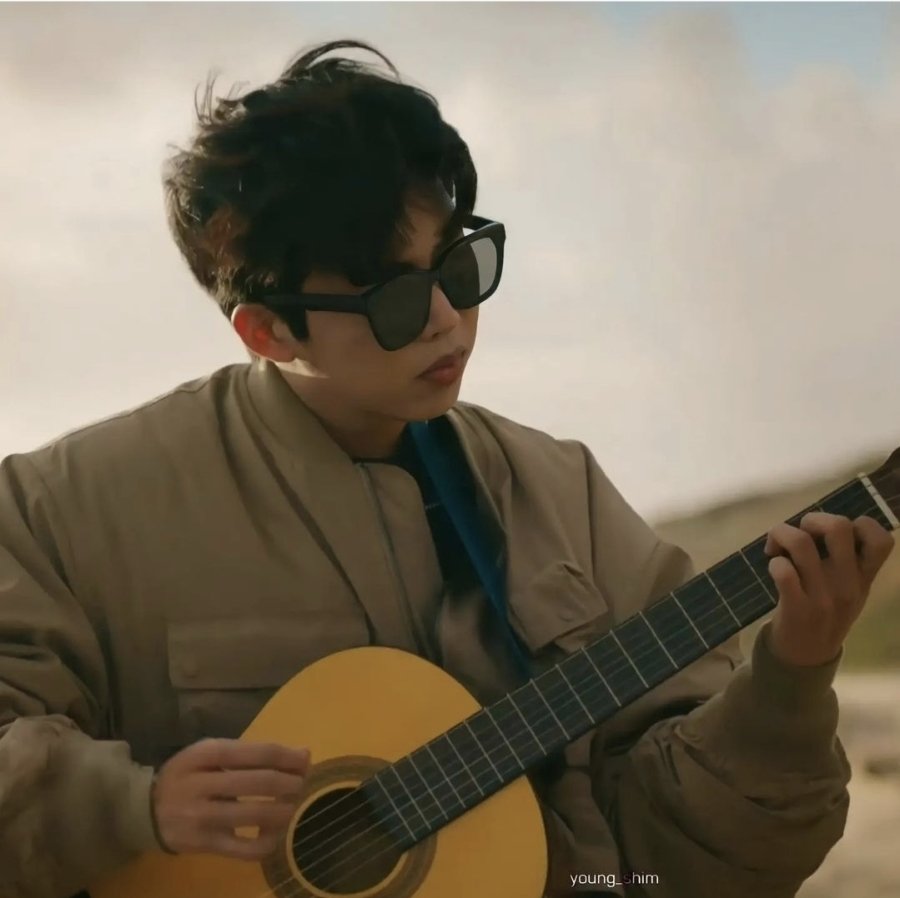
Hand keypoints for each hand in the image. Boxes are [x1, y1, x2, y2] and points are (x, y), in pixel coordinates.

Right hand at [152, 738, 310, 859]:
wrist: (145, 810)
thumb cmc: (188, 775)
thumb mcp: (213, 753)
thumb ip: (254, 753)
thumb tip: (304, 755)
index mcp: (206, 753)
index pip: (258, 753)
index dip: (288, 757)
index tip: (306, 761)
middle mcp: (203, 784)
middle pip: (261, 782)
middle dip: (291, 783)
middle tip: (302, 784)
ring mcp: (203, 817)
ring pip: (256, 815)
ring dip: (285, 810)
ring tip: (292, 806)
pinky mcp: (204, 845)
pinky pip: (245, 849)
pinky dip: (267, 842)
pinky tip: (273, 834)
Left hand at [764, 512, 893, 666]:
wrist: (806, 657)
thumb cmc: (824, 613)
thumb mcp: (848, 590)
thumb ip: (845, 560)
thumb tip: (818, 522)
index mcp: (864, 577)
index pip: (881, 540)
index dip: (859, 524)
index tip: (833, 536)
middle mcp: (848, 585)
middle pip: (839, 526)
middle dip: (812, 519)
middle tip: (800, 535)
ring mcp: (823, 597)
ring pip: (801, 542)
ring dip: (782, 535)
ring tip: (776, 548)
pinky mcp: (796, 607)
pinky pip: (783, 570)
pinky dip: (774, 562)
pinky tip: (773, 567)